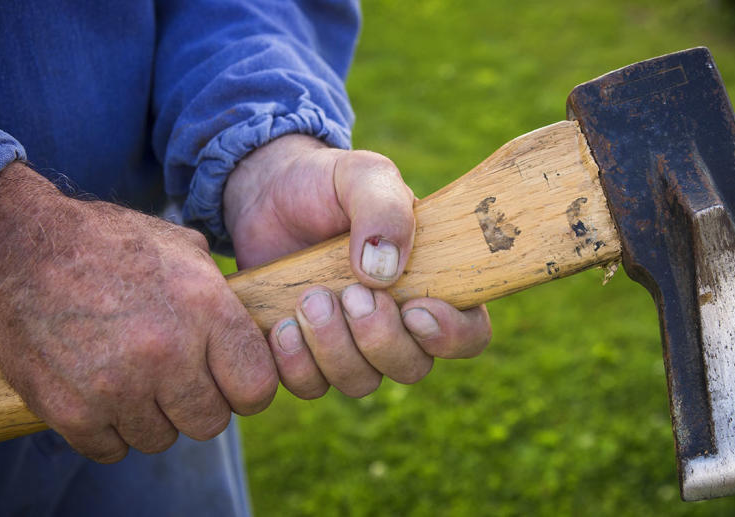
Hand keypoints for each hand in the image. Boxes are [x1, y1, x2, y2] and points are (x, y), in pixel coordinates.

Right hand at [0, 163, 277, 461]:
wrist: (19, 251)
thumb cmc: (107, 244)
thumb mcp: (181, 248)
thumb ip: (222, 295)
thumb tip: (253, 328)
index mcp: (205, 309)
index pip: (257, 388)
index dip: (246, 388)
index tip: (230, 381)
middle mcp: (167, 353)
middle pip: (211, 423)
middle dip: (198, 405)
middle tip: (174, 380)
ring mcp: (118, 387)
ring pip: (161, 439)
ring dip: (150, 417)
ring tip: (130, 377)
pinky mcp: (73, 412)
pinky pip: (112, 449)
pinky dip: (107, 429)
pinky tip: (99, 392)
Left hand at [224, 135, 490, 398]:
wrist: (265, 193)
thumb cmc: (327, 184)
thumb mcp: (363, 175)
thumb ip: (384, 208)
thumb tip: (385, 270)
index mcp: (430, 282)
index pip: (468, 333)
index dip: (450, 336)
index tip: (415, 309)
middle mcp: (397, 323)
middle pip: (412, 367)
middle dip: (379, 338)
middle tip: (349, 294)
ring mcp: (351, 344)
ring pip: (360, 382)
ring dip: (334, 349)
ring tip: (308, 299)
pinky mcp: (306, 355)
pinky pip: (310, 386)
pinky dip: (295, 363)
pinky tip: (281, 325)